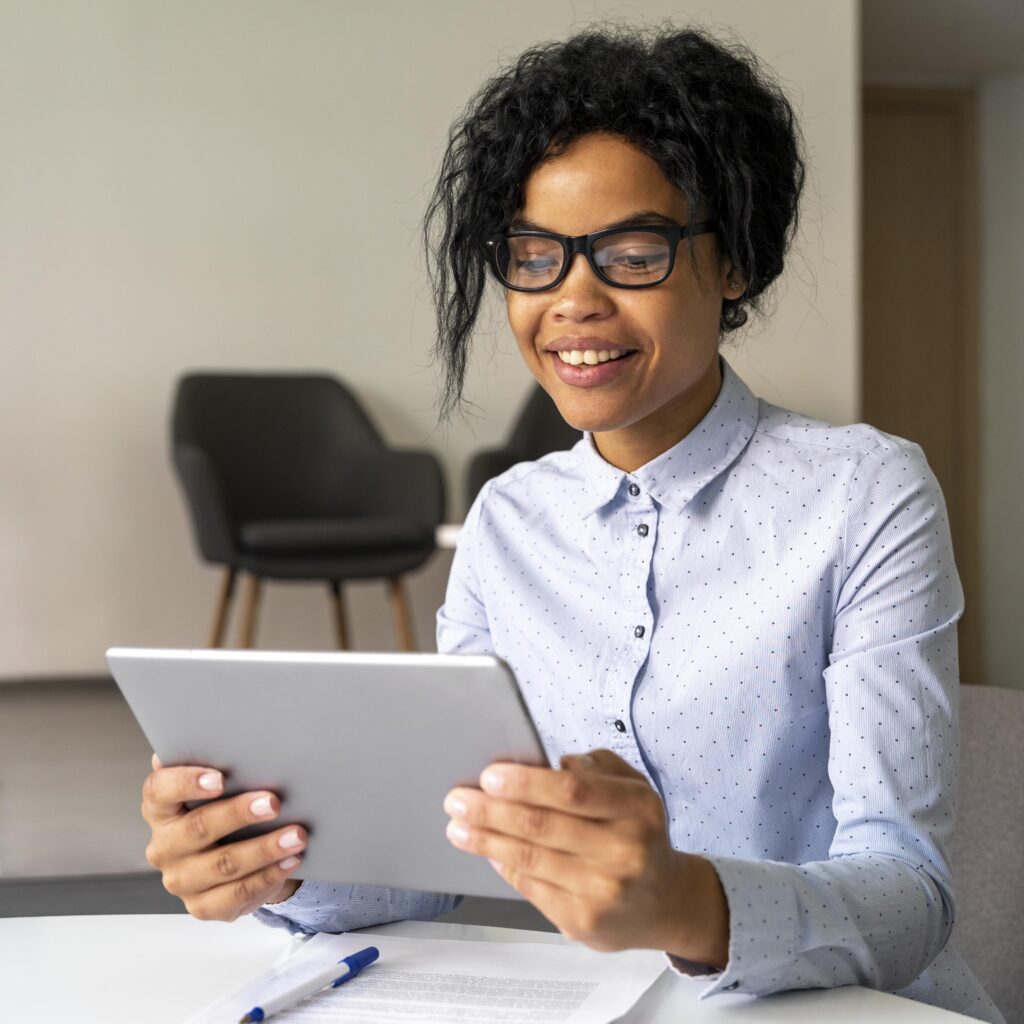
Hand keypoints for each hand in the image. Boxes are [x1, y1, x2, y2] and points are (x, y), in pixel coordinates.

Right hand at [142, 754, 304, 920]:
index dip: (186, 782)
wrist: (236, 857)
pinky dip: (267, 876)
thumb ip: (218, 765)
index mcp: (160, 809)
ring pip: (222, 864)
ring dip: (264, 849)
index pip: (159, 791)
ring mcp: (181, 880)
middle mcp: (164, 846)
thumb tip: (232, 730)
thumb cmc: (225, 809)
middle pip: (197, 828)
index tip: (220, 778)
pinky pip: (236, 893)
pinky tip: (290, 861)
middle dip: (238, 814)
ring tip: (296, 836)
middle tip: (273, 802)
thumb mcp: (220, 788)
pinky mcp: (202, 906)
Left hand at [443, 749, 727, 964]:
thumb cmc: (639, 833)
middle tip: (457, 799)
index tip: (490, 775)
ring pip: (529, 859)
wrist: (665, 901)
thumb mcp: (633, 786)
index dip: (526, 783)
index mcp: (637, 809)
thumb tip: (548, 766)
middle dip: (490, 811)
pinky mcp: (582, 921)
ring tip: (458, 826)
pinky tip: (487, 851)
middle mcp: (624, 851)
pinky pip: (530, 887)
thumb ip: (594, 768)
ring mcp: (603, 892)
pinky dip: (503, 865)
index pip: (573, 792)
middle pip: (542, 826)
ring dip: (485, 840)